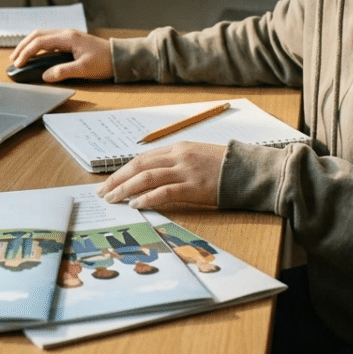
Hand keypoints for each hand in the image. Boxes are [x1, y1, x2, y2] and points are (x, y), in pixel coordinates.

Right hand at [9, 29, 113, 81]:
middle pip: (37, 35)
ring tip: (20, 56)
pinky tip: (35, 55)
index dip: (26, 53)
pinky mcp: (70, 41)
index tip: (18, 64)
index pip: (39, 42)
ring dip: (29, 44)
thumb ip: (64, 72)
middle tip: (13, 59)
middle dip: (23, 46)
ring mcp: (68, 36)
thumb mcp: (84, 69)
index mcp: (67, 37)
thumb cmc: (104, 62)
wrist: (119, 57)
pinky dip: (38, 46)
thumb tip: (45, 76)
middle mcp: (66, 33)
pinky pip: (49, 40)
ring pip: (42, 36)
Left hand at [96, 142, 225, 208]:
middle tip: (103, 192)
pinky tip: (135, 205)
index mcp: (179, 148)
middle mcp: (179, 156)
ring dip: (126, 188)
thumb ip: (177, 163)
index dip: (123, 170)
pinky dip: (147, 197)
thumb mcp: (198, 157)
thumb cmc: (225, 166)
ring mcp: (186, 171)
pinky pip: (164, 192)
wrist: (249, 170)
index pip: (143, 158)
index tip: (110, 181)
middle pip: (139, 165)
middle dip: (118, 179)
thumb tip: (153, 176)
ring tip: (113, 199)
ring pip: (147, 177)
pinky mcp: (194, 187)